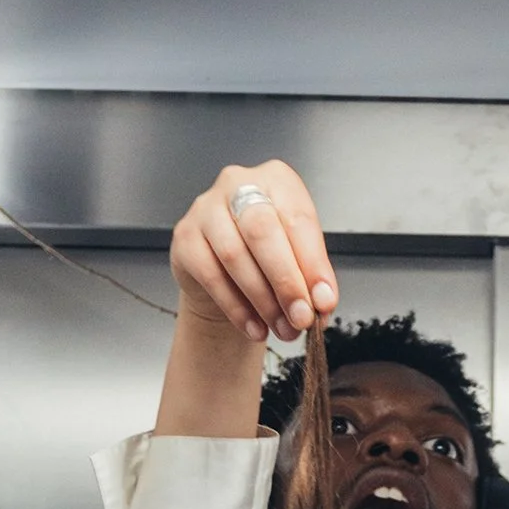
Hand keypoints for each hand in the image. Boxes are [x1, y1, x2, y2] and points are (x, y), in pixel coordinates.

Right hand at [169, 162, 336, 342]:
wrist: (223, 272)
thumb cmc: (265, 256)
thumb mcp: (297, 257)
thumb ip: (311, 276)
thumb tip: (322, 302)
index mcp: (277, 180)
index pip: (298, 220)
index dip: (313, 265)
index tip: (324, 301)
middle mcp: (238, 183)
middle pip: (263, 231)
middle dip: (286, 281)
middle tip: (301, 317)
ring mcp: (206, 208)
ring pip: (234, 255)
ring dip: (262, 300)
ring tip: (282, 328)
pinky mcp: (184, 237)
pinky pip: (211, 276)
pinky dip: (237, 308)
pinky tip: (255, 326)